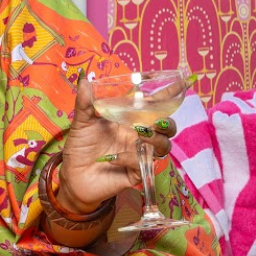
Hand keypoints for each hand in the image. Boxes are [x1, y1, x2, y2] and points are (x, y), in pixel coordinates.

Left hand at [57, 75, 176, 215]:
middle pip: (167, 127)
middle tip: (156, 121)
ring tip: (141, 134)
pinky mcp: (136, 172)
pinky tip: (113, 158)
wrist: (73, 175)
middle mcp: (139, 137)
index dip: (169, 94)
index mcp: (130, 120)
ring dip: (156, 139)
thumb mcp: (81, 123)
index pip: (153, 106)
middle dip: (167, 122)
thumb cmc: (80, 147)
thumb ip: (85, 103)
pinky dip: (130, 158)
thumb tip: (85, 80)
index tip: (182, 83)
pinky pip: (143, 164)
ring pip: (164, 146)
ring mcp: (140, 154)